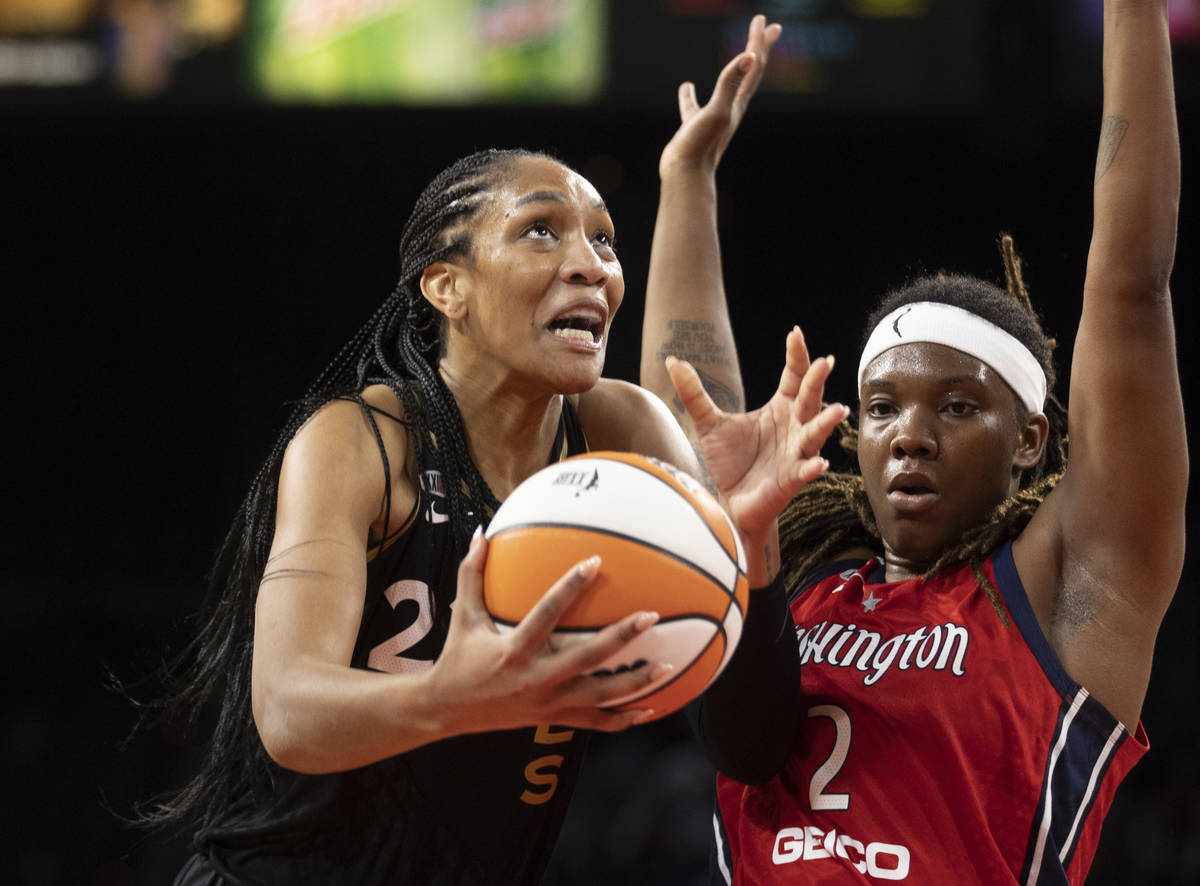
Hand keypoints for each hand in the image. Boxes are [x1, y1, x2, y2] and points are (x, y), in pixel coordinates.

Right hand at [426, 530, 670, 733]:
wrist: (446, 710)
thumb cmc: (456, 657)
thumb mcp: (463, 616)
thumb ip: (471, 574)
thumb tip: (479, 533)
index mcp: (514, 649)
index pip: (547, 613)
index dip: (570, 587)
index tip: (595, 562)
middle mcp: (535, 678)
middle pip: (586, 658)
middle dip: (621, 638)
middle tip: (651, 617)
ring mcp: (547, 703)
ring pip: (599, 696)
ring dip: (634, 684)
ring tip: (667, 667)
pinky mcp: (552, 719)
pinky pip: (593, 723)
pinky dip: (622, 720)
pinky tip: (649, 710)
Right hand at [659, 13, 781, 178]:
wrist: (685, 176)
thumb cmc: (700, 146)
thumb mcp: (717, 110)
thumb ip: (730, 83)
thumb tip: (749, 56)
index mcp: (738, 102)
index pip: (754, 66)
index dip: (759, 42)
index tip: (764, 20)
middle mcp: (731, 108)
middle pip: (750, 72)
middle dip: (758, 48)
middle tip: (767, 26)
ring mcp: (713, 118)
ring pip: (727, 86)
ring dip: (734, 67)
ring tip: (739, 54)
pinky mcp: (695, 127)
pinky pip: (693, 106)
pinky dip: (690, 95)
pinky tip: (686, 87)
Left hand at [667, 327, 848, 551]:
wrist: (730, 502)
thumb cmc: (729, 462)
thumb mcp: (708, 424)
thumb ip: (693, 394)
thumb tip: (672, 361)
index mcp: (780, 409)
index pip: (794, 377)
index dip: (797, 356)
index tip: (795, 333)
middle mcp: (793, 428)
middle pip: (809, 399)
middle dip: (816, 382)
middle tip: (824, 362)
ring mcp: (796, 453)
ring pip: (815, 434)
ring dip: (826, 422)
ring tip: (837, 409)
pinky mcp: (791, 479)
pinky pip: (805, 471)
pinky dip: (812, 467)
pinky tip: (818, 463)